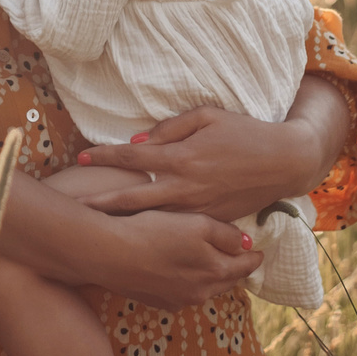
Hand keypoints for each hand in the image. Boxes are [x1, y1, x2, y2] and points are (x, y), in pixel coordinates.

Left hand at [71, 104, 324, 223]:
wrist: (283, 163)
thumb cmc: (244, 132)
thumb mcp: (207, 116)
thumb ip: (170, 128)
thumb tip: (138, 141)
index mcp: (182, 158)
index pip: (133, 158)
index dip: (105, 157)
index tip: (82, 158)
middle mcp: (186, 188)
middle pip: (133, 198)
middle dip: (100, 203)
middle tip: (73, 208)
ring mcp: (197, 210)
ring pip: (152, 220)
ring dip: (123, 223)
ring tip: (95, 228)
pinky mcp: (209, 223)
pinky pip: (176, 229)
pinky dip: (154, 233)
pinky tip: (136, 239)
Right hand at [87, 210, 262, 310]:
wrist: (109, 252)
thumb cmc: (154, 232)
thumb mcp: (197, 224)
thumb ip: (226, 235)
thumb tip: (246, 244)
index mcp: (215, 272)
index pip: (244, 267)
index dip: (254, 257)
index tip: (260, 252)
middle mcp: (200, 293)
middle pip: (225, 280)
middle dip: (234, 268)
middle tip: (240, 257)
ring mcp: (177, 300)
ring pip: (203, 287)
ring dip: (210, 275)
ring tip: (212, 262)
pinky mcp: (157, 301)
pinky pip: (182, 291)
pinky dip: (187, 281)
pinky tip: (179, 269)